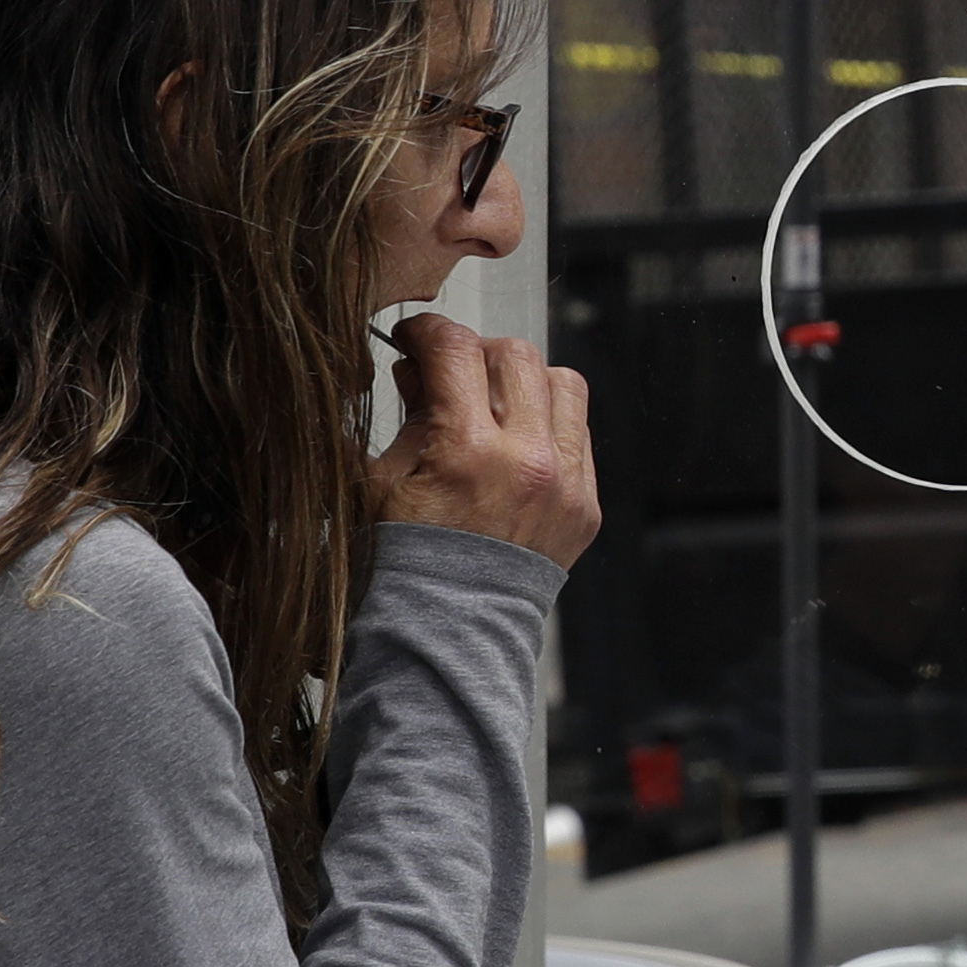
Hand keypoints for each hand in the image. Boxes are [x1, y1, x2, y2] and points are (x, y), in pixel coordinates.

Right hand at [369, 313, 600, 566]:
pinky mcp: (586, 505)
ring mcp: (566, 484)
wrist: (447, 634)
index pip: (456, 349)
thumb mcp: (380, 481)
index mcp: (467, 452)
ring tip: (491, 408)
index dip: (428, 331)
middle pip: (516, 354)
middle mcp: (528, 462)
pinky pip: (578, 433)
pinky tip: (515, 447)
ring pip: (562, 383)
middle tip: (451, 375)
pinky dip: (547, 426)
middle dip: (476, 354)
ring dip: (524, 383)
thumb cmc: (402, 564)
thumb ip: (409, 413)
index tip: (416, 338)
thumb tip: (422, 366)